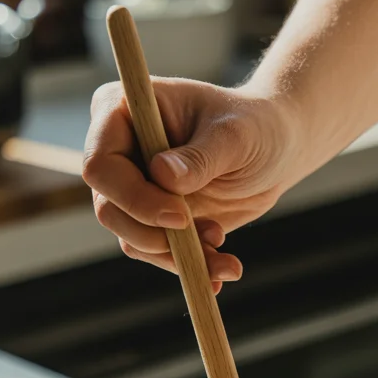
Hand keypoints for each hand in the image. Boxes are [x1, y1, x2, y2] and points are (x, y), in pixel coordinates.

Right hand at [82, 80, 300, 290]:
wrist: (275, 150)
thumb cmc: (255, 126)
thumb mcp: (236, 136)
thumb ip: (200, 156)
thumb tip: (162, 175)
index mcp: (124, 111)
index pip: (101, 164)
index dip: (134, 197)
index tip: (181, 217)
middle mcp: (119, 150)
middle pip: (108, 209)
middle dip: (155, 235)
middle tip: (208, 238)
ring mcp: (134, 187)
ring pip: (131, 238)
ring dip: (178, 255)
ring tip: (223, 248)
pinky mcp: (154, 217)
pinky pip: (156, 253)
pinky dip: (190, 265)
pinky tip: (222, 266)